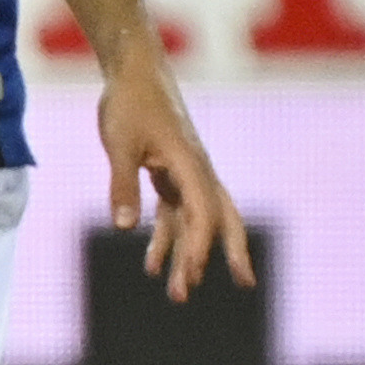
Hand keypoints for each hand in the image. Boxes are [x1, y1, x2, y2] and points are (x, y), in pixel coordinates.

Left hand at [98, 60, 252, 298]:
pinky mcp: (171, 171)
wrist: (133, 70)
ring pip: (196, 221)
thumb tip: (126, 228)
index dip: (199, 246)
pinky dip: (165, 237)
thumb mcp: (119, 144)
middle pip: (222, 216)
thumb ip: (123, 186)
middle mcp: (196, 170)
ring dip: (187, 256)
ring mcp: (185, 172)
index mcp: (189, 163)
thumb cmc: (129, 102)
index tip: (192, 275)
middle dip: (232, 252)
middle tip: (245, 284)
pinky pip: (175, 211)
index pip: (203, 212)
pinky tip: (150, 264)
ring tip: (178, 294)